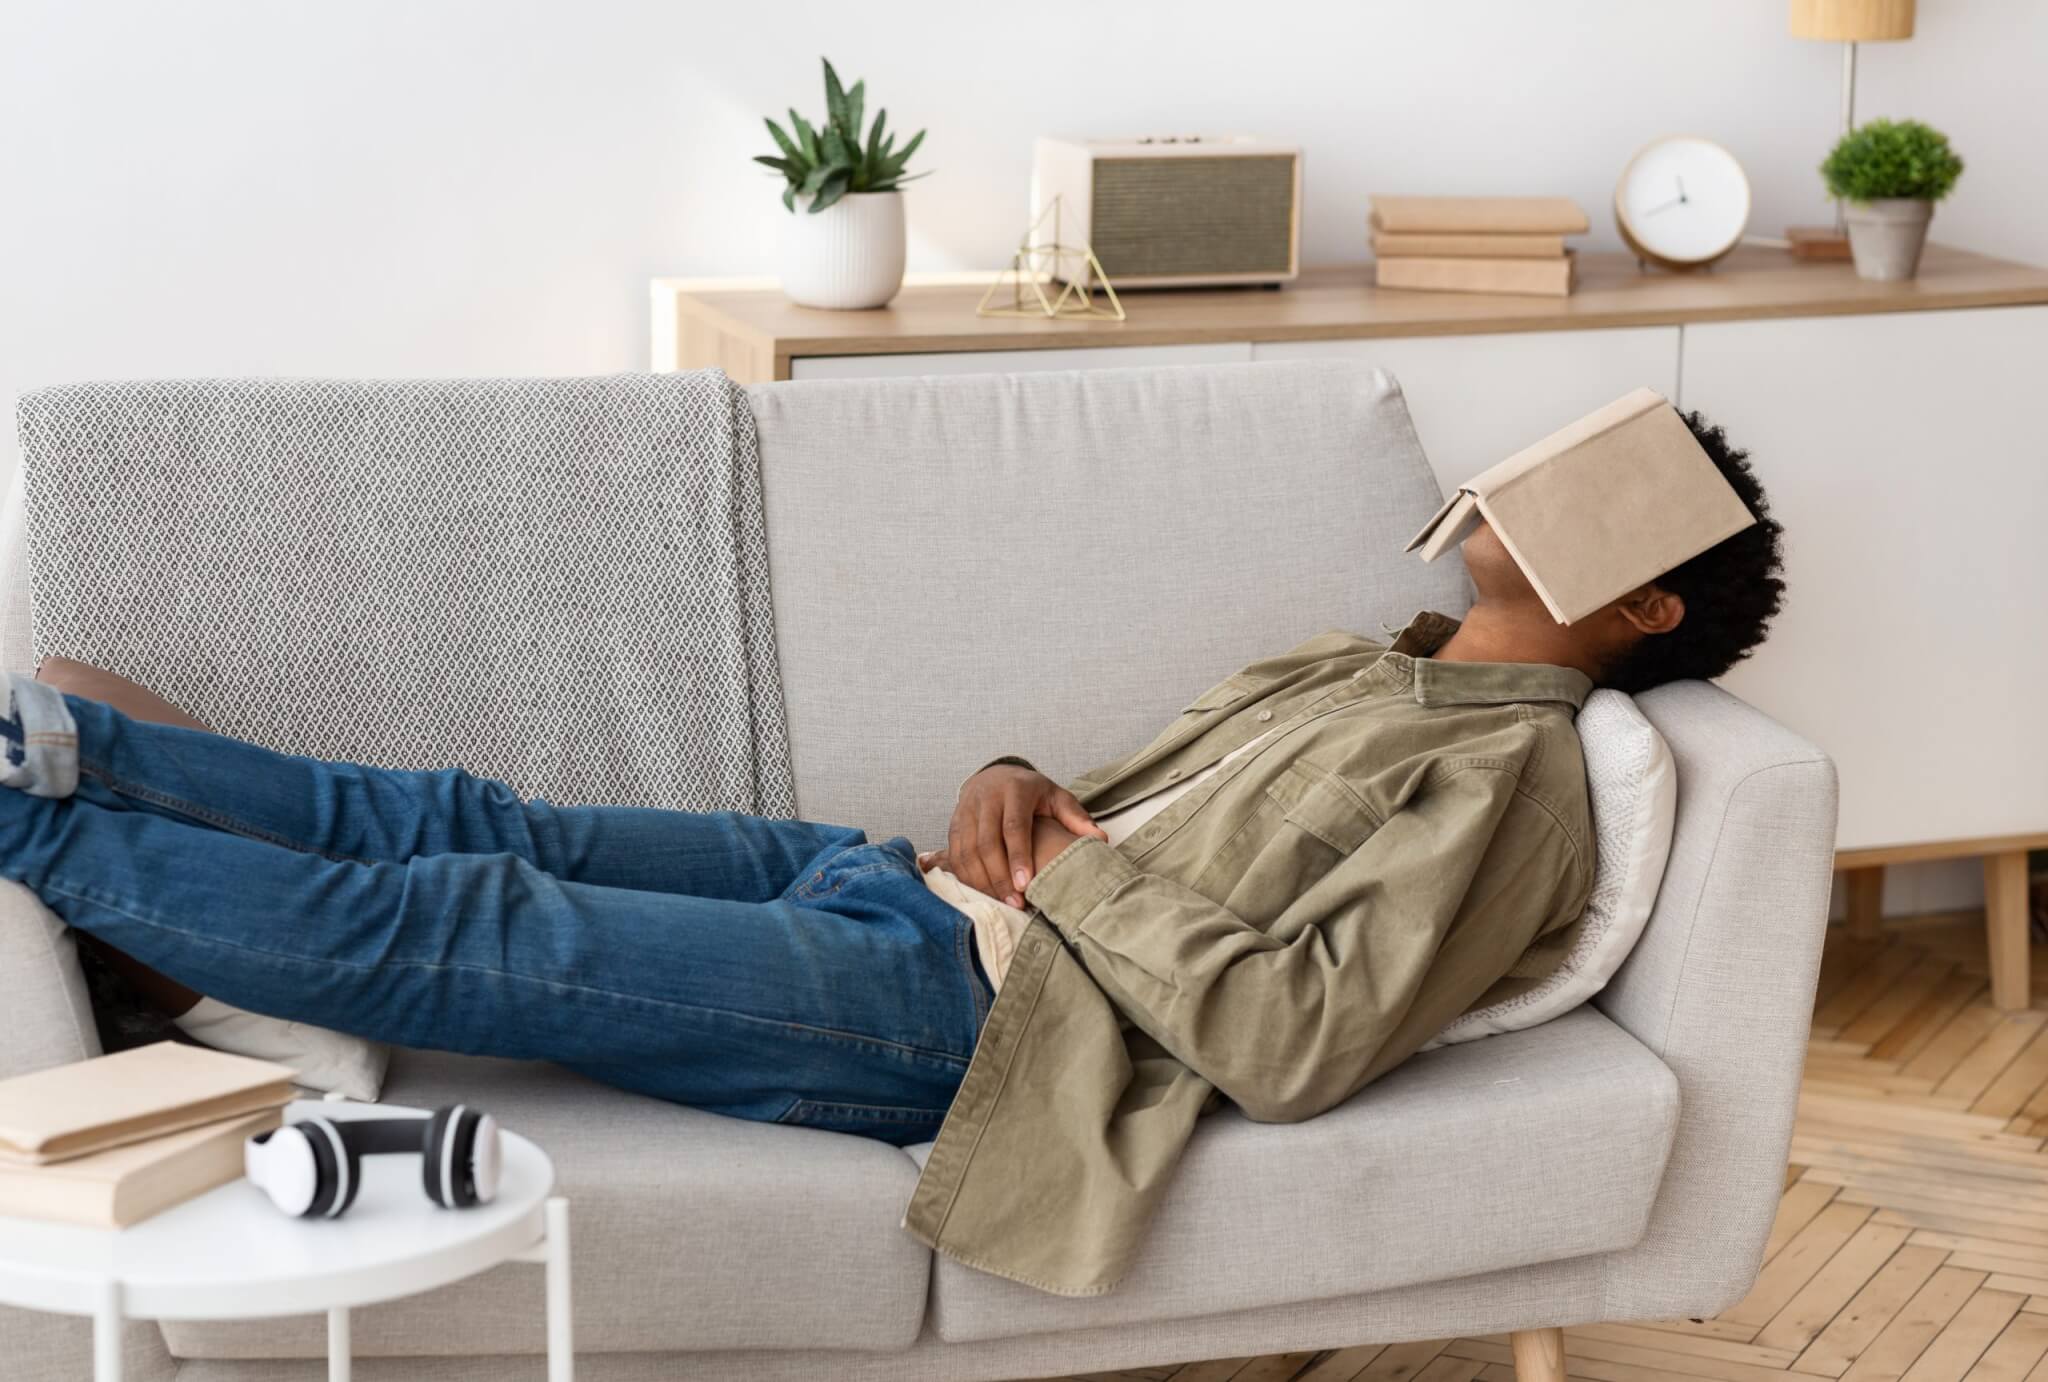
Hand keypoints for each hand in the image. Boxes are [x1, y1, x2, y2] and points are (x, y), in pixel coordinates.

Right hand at [942, 765, 1106, 906]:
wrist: (997, 775)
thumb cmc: (1033, 793)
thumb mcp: (1057, 798)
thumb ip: (1076, 818)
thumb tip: (1100, 839)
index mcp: (1015, 789)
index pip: (1014, 826)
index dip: (1018, 857)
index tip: (1025, 886)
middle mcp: (987, 796)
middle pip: (986, 842)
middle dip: (999, 877)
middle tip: (1015, 904)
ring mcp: (966, 808)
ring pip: (966, 850)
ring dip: (981, 881)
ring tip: (1000, 904)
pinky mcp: (954, 821)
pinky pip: (954, 852)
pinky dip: (965, 876)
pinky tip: (981, 892)